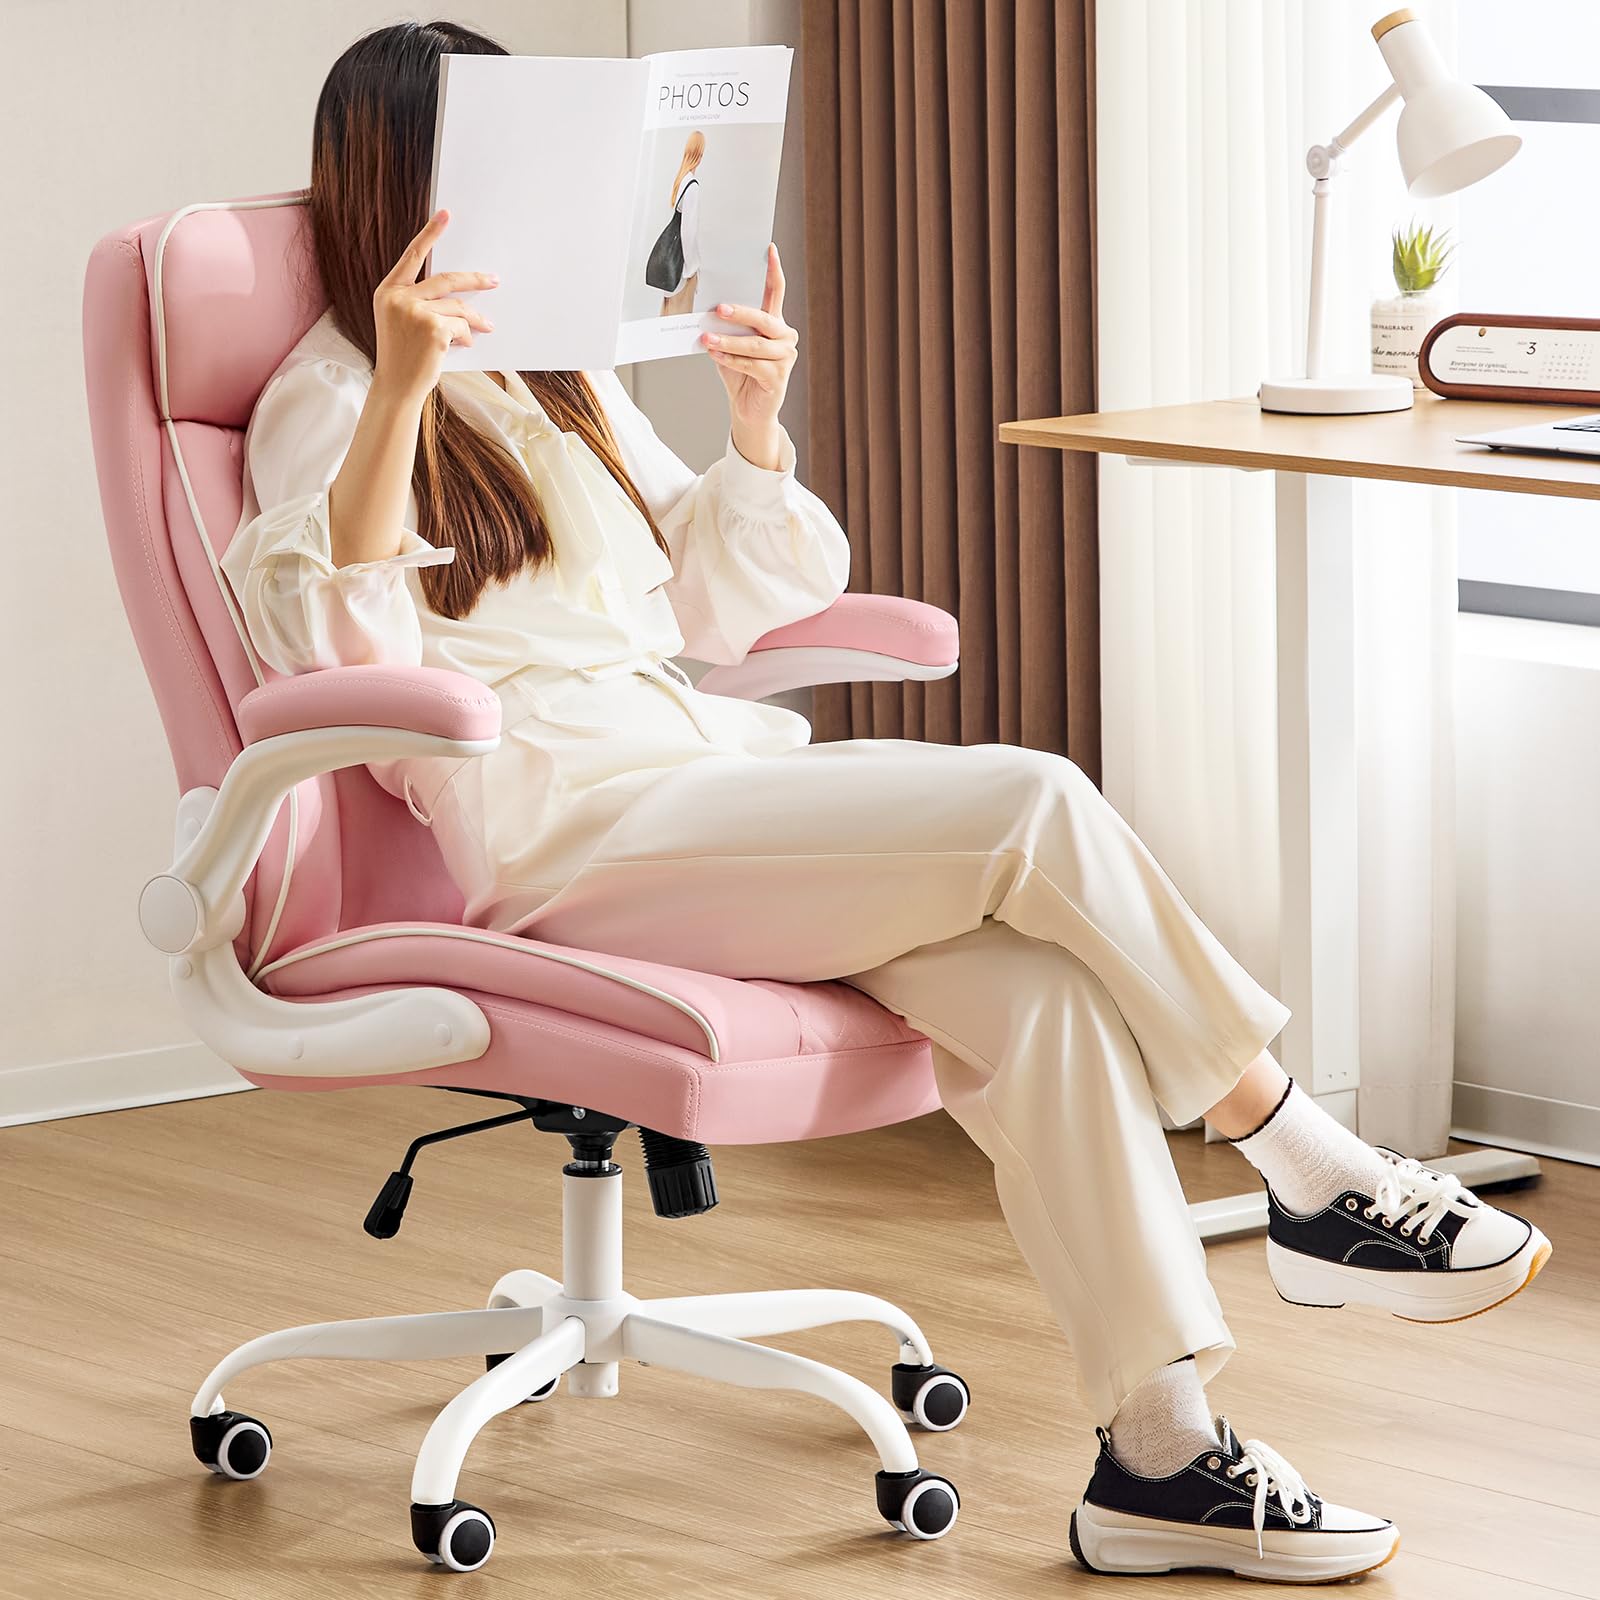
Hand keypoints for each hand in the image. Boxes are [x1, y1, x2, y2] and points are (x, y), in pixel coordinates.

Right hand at [372, 208, 497, 405]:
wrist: (396, 386)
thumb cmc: (402, 356)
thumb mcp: (401, 321)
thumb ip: (420, 301)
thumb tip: (460, 296)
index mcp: (388, 291)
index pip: (412, 255)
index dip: (430, 234)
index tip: (446, 214)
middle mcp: (399, 297)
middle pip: (447, 279)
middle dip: (475, 280)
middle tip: (494, 280)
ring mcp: (416, 312)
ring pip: (458, 308)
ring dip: (475, 320)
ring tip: (485, 328)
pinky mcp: (433, 329)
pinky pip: (462, 328)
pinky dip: (467, 338)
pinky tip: (461, 346)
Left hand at [703, 243, 797, 469]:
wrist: (748, 409)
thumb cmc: (740, 374)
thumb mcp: (730, 346)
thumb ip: (726, 329)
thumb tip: (708, 315)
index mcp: (774, 324)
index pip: (776, 292)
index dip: (774, 270)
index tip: (770, 250)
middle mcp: (784, 337)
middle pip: (765, 319)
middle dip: (741, 313)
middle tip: (719, 309)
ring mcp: (785, 358)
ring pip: (756, 345)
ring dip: (728, 342)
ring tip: (707, 339)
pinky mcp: (778, 377)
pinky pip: (753, 365)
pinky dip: (732, 360)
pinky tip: (717, 356)